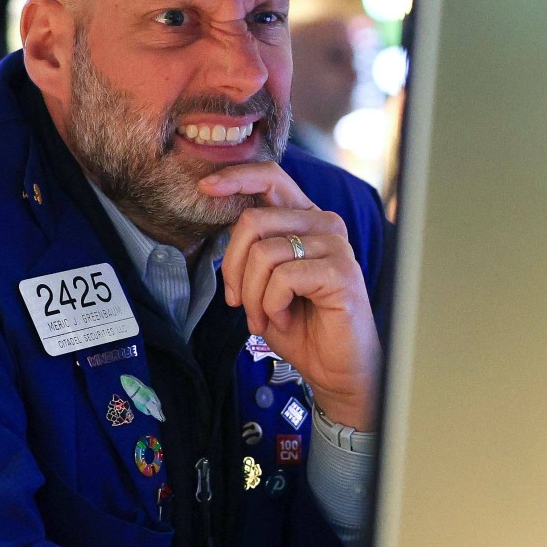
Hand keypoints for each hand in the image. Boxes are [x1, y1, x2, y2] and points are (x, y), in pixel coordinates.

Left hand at [198, 162, 381, 429]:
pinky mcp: (341, 272)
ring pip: (264, 253)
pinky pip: (283, 278)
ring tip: (263, 317)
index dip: (235, 177)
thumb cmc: (300, 324)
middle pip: (253, 220)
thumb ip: (251, 249)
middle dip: (233, 267)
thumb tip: (222, 225)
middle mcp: (323, 224)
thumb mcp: (263, 282)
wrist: (335, 369)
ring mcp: (335, 246)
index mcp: (304, 218)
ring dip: (252, 295)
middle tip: (238, 302)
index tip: (206, 188)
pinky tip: (285, 318)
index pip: (270, 177)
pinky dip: (272, 305)